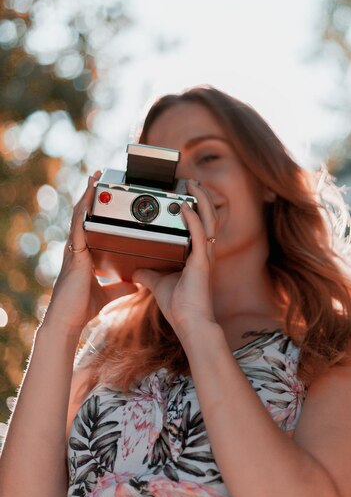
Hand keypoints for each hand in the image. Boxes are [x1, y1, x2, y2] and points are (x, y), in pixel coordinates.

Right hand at [42, 171, 137, 333]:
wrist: (68, 320)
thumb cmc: (82, 307)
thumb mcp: (107, 294)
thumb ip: (120, 287)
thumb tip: (136, 284)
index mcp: (85, 254)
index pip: (89, 224)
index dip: (94, 207)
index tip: (102, 192)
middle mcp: (78, 248)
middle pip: (83, 214)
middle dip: (90, 194)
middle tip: (98, 175)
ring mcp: (74, 250)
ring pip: (80, 217)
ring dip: (87, 197)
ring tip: (94, 179)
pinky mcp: (75, 256)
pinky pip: (78, 230)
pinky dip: (83, 215)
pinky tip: (87, 203)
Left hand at [132, 180, 218, 339]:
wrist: (189, 323)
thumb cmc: (179, 307)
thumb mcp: (158, 285)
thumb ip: (148, 274)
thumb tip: (135, 270)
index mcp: (197, 256)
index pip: (200, 225)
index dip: (197, 208)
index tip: (188, 193)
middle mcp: (204, 252)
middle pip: (209, 217)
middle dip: (202, 197)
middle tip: (193, 182)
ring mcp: (205, 256)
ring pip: (209, 220)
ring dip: (201, 200)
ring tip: (193, 185)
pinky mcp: (201, 262)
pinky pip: (198, 234)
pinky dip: (192, 218)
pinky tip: (185, 206)